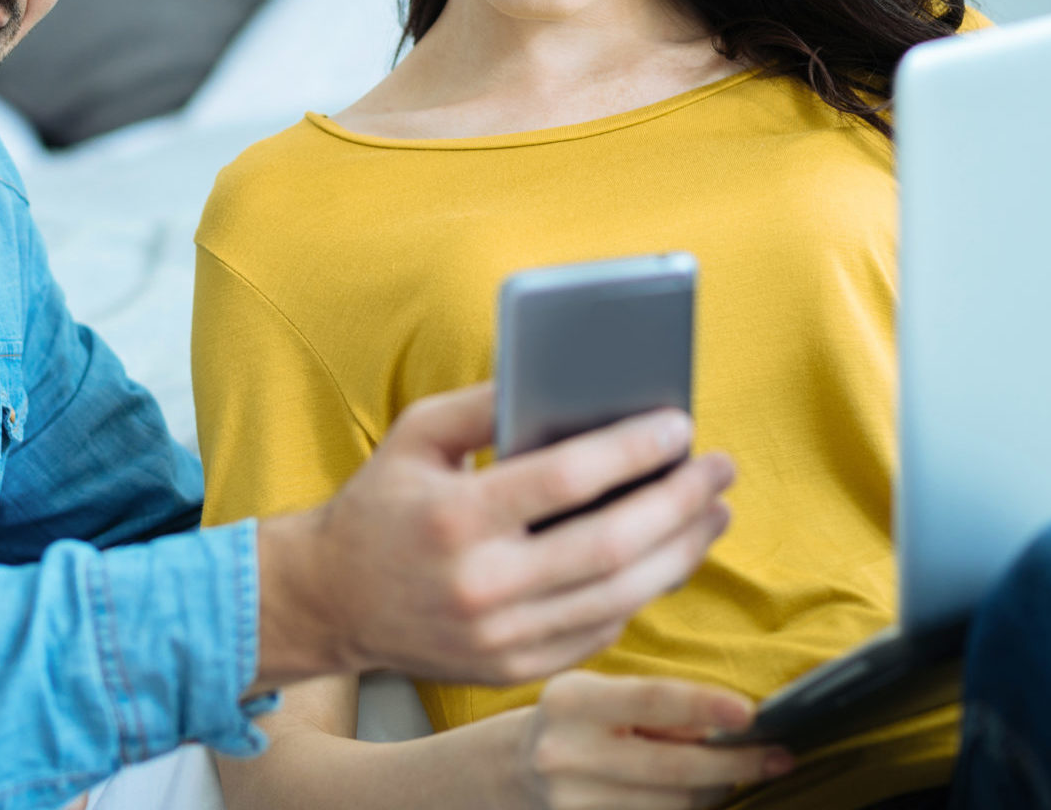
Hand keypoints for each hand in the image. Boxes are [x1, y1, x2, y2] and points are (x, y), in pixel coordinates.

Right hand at [254, 384, 735, 688]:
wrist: (331, 601)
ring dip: (681, 552)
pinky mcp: (513, 669)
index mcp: (455, 518)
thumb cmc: (380, 507)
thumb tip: (570, 380)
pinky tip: (666, 558)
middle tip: (719, 470)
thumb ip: (488, 404)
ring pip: (620, 597)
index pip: (567, 479)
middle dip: (680, 503)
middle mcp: (481, 585)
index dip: (634, 450)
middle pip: (611, 545)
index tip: (679, 426)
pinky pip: (601, 632)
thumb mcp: (416, 436)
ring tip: (712, 513)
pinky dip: (642, 593)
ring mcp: (500, 637)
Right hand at [514, 672, 793, 809]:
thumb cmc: (576, 720)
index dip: (702, 705)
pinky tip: (699, 794)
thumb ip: (657, 708)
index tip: (748, 712)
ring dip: (711, 790)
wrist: (514, 771)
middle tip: (779, 757)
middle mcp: (565, 754)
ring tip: (726, 773)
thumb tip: (724, 730)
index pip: (649, 700)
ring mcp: (572, 804)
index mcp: (571, 701)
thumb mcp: (604, 694)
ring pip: (672, 805)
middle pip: (671, 768)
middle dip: (734, 764)